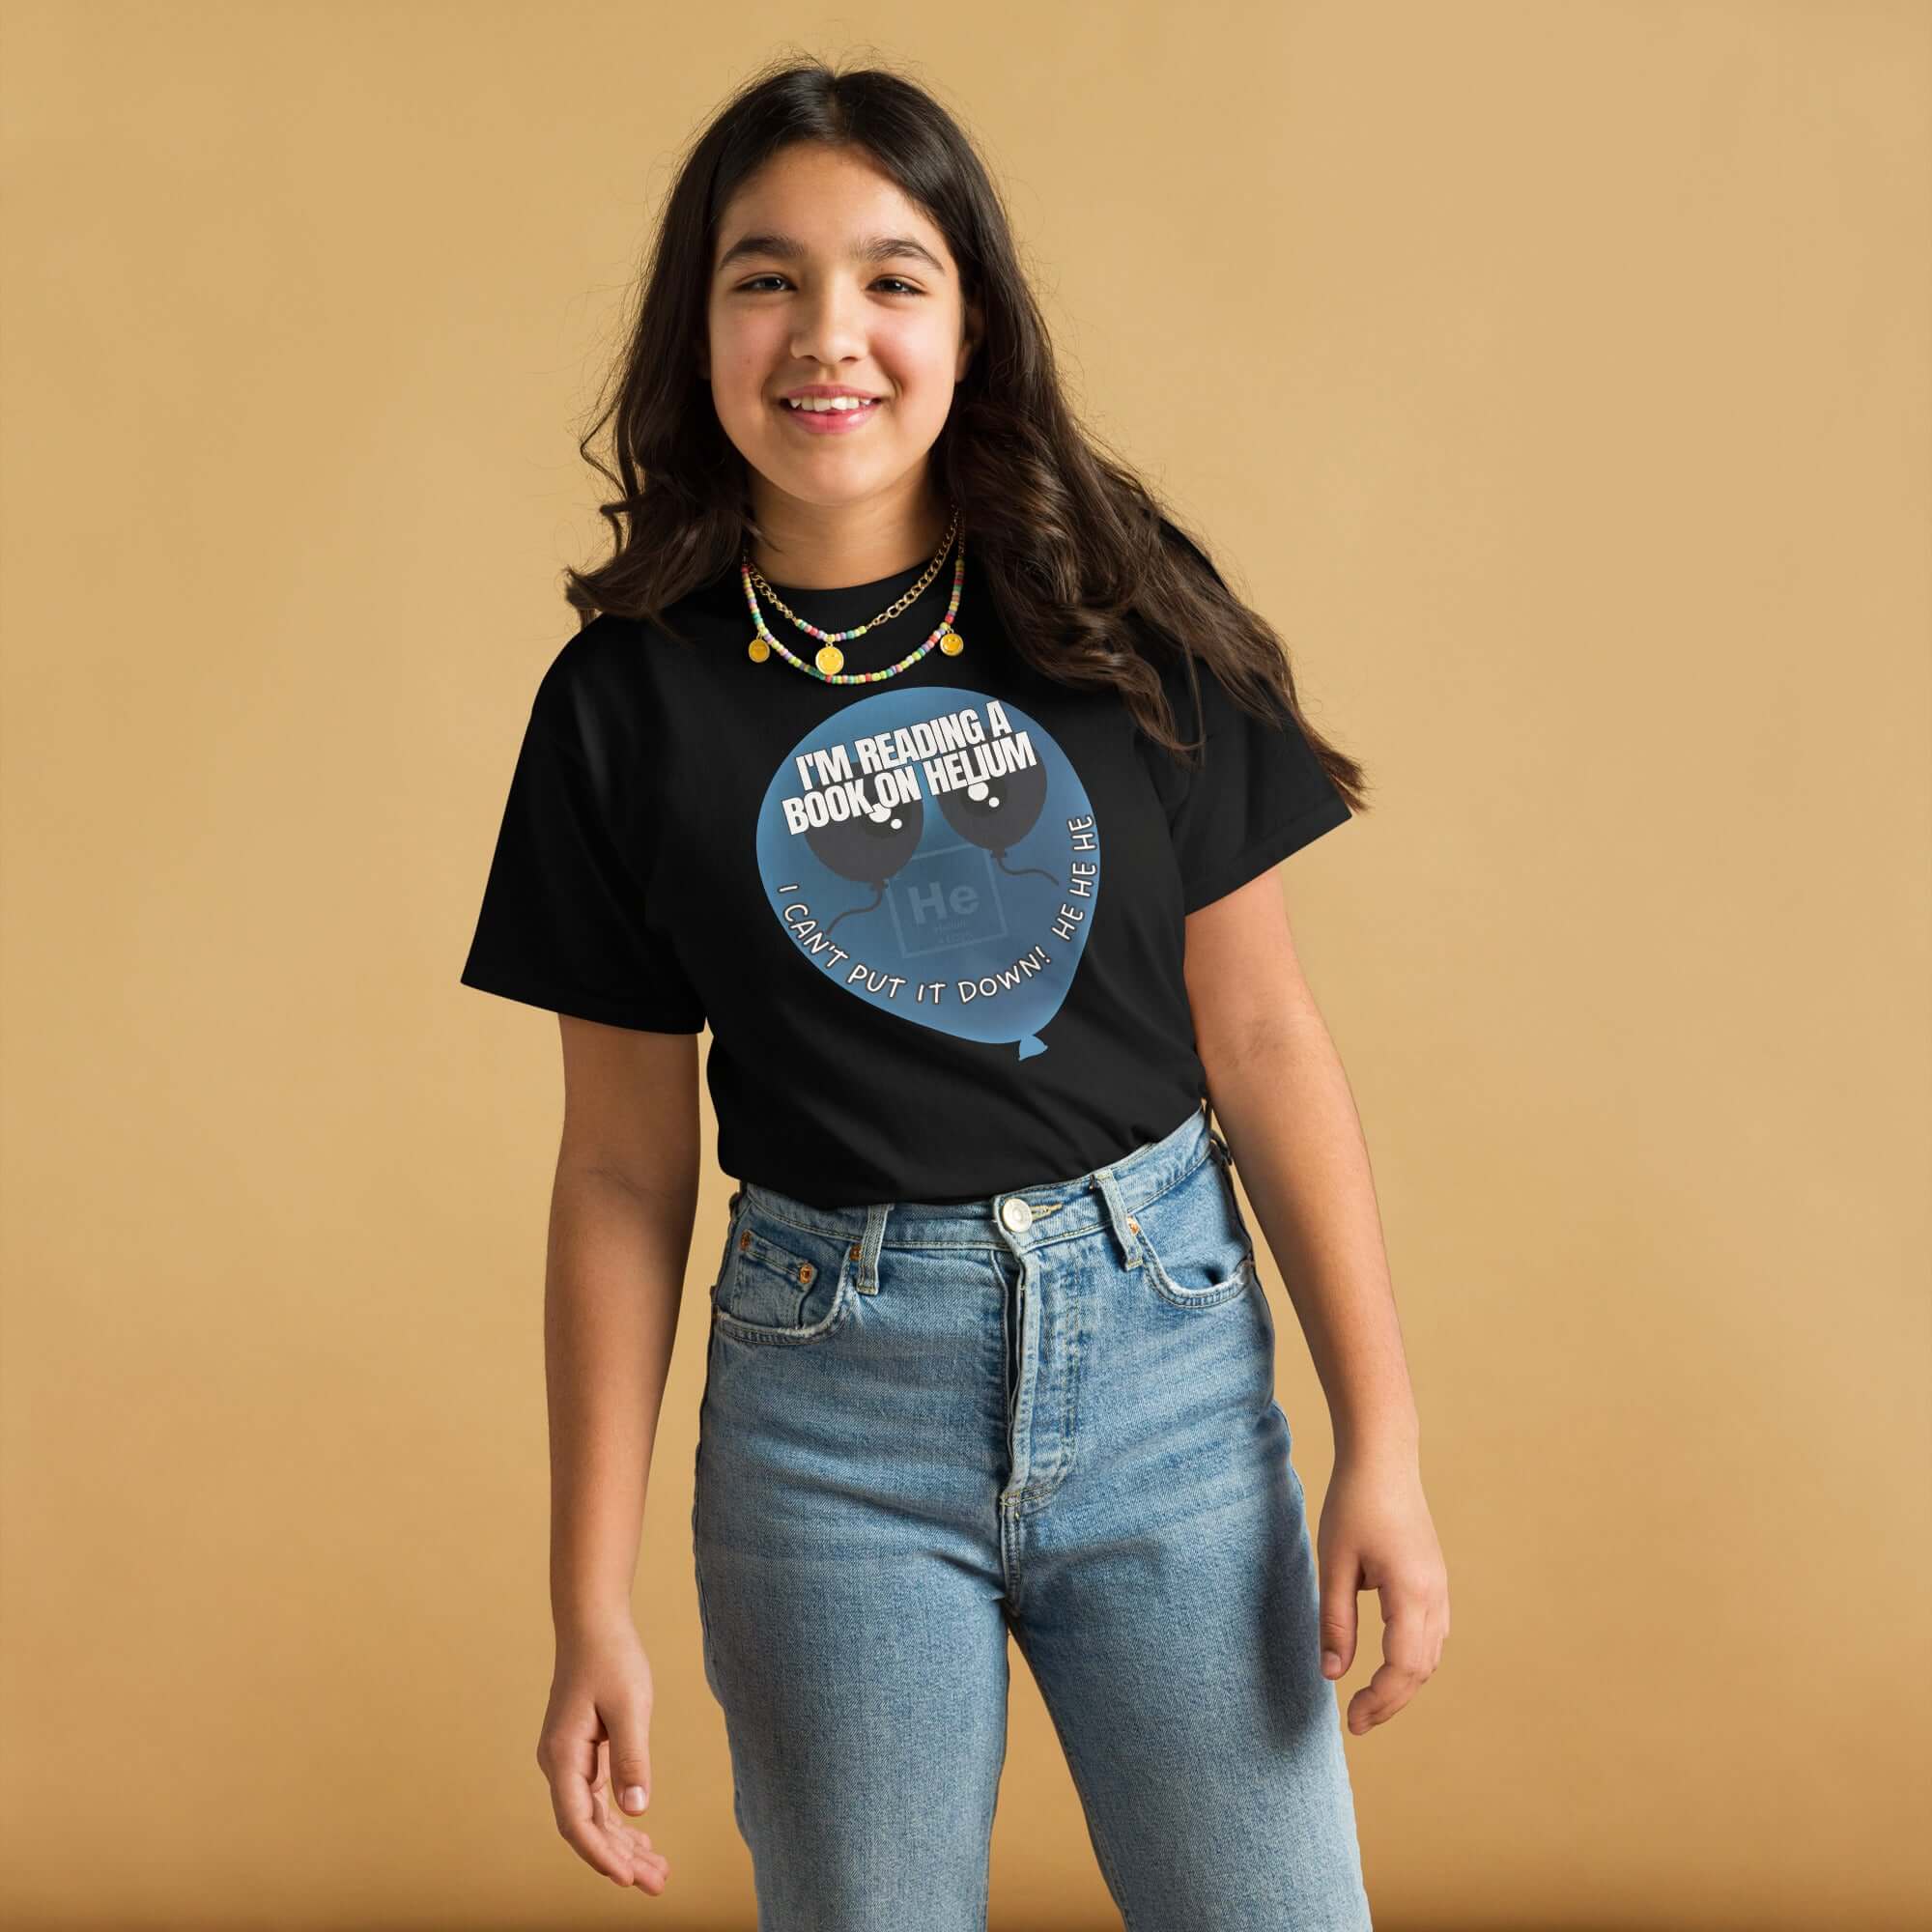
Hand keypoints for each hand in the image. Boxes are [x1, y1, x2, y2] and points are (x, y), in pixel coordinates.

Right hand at [535, 1618, 670, 1895]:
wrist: (593, 1623)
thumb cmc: (611, 1658)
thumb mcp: (629, 1706)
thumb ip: (631, 1758)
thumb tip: (636, 1810)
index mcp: (563, 1756)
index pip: (576, 1822)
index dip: (601, 1855)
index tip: (627, 1879)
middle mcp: (559, 1764)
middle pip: (586, 1827)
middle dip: (620, 1860)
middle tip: (658, 1885)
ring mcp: (569, 1760)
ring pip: (593, 1817)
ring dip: (622, 1845)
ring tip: (657, 1872)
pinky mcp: (582, 1753)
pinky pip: (597, 1799)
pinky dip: (619, 1821)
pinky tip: (642, 1839)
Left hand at [1315, 1447, 1449, 1734]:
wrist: (1383, 1458)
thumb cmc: (1353, 1504)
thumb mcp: (1334, 1563)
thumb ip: (1335, 1621)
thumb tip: (1332, 1675)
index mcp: (1411, 1593)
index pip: (1402, 1667)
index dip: (1379, 1701)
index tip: (1352, 1721)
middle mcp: (1435, 1595)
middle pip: (1421, 1669)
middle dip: (1391, 1701)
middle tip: (1357, 1721)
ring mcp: (1440, 1588)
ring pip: (1432, 1655)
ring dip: (1405, 1684)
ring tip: (1370, 1701)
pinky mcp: (1435, 1580)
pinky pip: (1433, 1635)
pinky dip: (1414, 1661)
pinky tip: (1390, 1667)